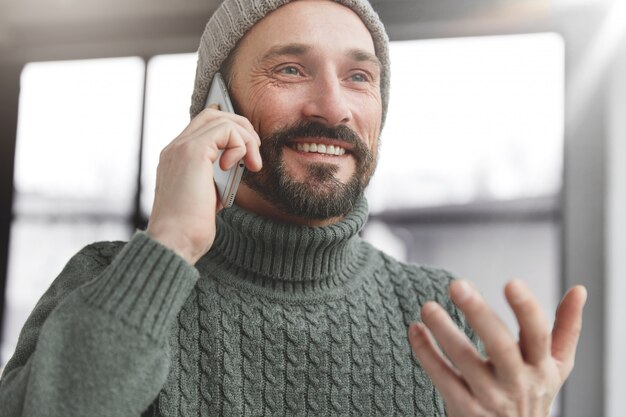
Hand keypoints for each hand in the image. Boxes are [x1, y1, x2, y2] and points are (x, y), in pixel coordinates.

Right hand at [146, 105, 261, 263]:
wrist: (175, 242)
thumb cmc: (191, 229)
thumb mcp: (208, 196)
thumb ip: (217, 176)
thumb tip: (238, 165)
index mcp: (176, 157)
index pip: (205, 126)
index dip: (231, 133)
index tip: (246, 156)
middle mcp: (175, 148)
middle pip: (214, 114)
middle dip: (242, 129)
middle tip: (254, 157)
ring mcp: (181, 147)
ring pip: (222, 119)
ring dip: (246, 139)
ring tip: (253, 164)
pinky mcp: (192, 152)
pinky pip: (226, 130)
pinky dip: (240, 145)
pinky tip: (236, 168)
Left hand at [408, 279, 586, 416]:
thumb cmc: (533, 393)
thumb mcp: (556, 366)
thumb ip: (566, 328)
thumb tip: (580, 289)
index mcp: (541, 366)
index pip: (538, 335)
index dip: (527, 309)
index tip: (511, 282)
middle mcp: (517, 382)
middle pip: (500, 345)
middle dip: (478, 314)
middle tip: (456, 284)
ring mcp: (490, 397)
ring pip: (465, 361)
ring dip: (444, 331)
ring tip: (427, 307)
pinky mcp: (465, 409)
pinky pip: (442, 378)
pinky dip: (426, 353)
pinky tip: (415, 330)